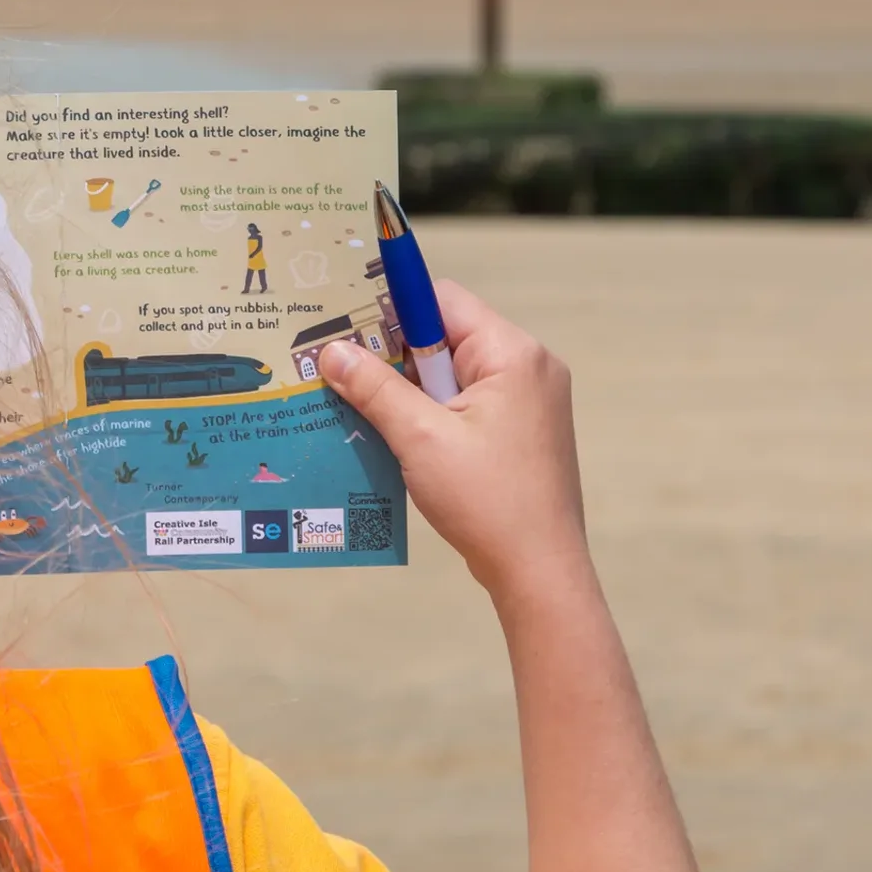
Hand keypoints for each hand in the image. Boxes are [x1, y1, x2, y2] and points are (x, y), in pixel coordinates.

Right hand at [317, 279, 588, 604]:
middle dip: (394, 353)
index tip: (344, 327)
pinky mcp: (521, 432)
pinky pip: (466, 403)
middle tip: (340, 370)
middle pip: (447, 335)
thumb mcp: (421, 439)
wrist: (539, 571)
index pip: (442, 300)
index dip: (392, 308)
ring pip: (453, 373)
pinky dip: (431, 413)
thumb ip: (376, 388)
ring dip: (408, 389)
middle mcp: (528, 367)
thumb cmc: (486, 499)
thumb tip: (332, 351)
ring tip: (358, 405)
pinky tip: (394, 435)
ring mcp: (529, 402)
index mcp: (512, 354)